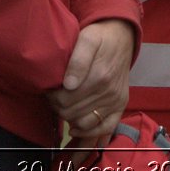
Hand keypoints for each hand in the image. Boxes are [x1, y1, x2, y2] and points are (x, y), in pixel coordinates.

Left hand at [47, 19, 134, 152]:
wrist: (121, 36)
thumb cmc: (100, 37)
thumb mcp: (87, 39)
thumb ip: (77, 61)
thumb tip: (69, 85)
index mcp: (99, 76)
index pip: (65, 100)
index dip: (52, 97)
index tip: (48, 89)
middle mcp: (109, 92)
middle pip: (72, 112)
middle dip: (57, 107)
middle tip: (53, 96)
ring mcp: (116, 101)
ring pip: (84, 123)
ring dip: (69, 119)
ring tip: (63, 106)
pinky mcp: (120, 105)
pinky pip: (105, 128)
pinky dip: (90, 134)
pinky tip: (76, 129)